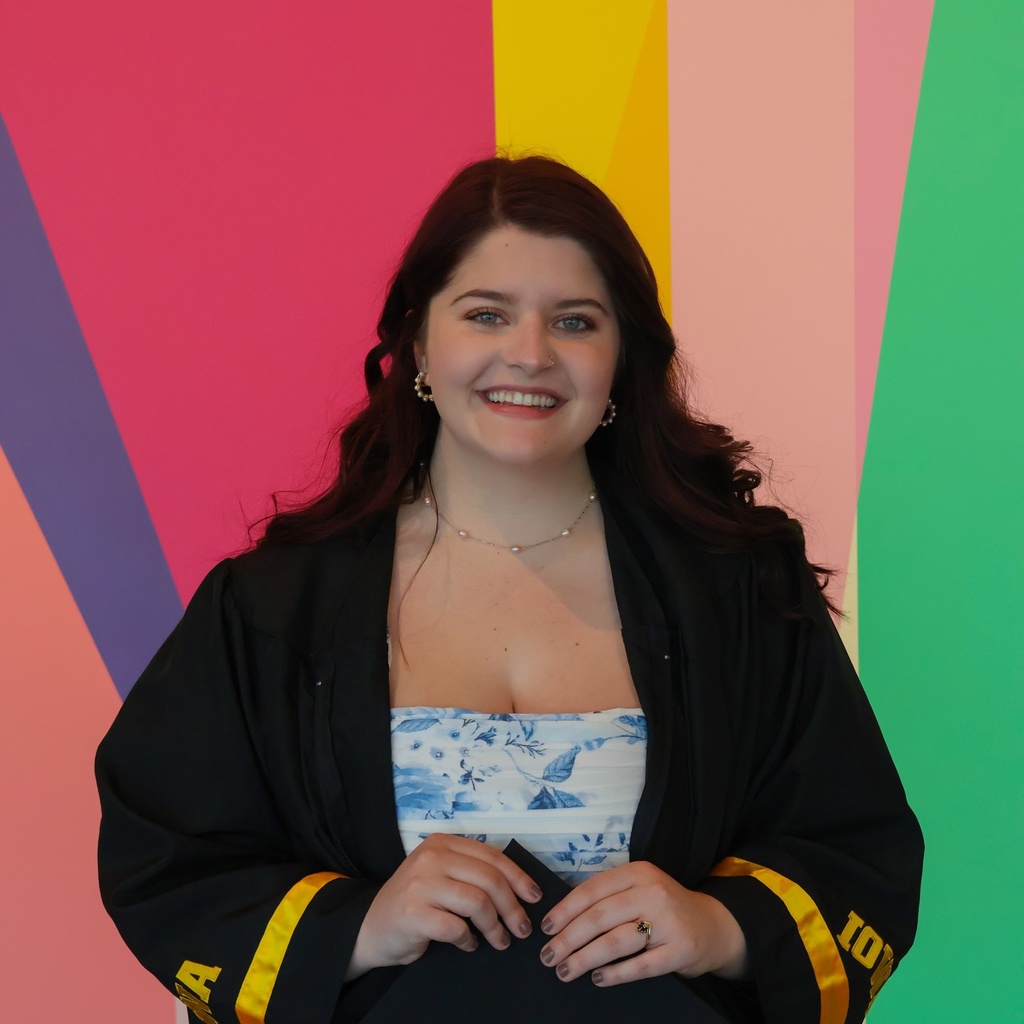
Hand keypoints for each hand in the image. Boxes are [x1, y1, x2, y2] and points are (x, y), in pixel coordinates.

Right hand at [346, 834, 541, 979]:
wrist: (370, 928)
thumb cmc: (414, 902)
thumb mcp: (441, 874)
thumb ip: (470, 872)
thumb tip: (520, 889)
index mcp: (442, 843)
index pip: (492, 856)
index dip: (518, 877)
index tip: (534, 897)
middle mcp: (431, 857)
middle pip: (490, 879)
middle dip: (513, 907)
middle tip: (521, 928)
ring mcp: (421, 884)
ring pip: (478, 903)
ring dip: (496, 927)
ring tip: (500, 941)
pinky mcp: (414, 913)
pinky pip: (457, 928)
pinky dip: (469, 940)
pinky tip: (469, 945)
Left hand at [537, 861, 747, 985]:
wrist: (713, 926)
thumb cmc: (665, 908)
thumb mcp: (640, 889)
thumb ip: (610, 896)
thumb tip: (562, 918)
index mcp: (638, 873)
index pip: (592, 890)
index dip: (565, 910)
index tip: (546, 928)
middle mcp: (653, 892)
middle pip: (599, 917)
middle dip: (568, 939)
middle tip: (548, 956)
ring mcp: (669, 922)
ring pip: (615, 942)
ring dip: (585, 959)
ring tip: (565, 971)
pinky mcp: (680, 950)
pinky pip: (640, 966)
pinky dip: (615, 974)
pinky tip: (598, 979)